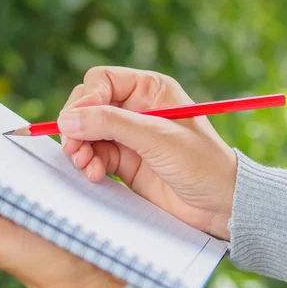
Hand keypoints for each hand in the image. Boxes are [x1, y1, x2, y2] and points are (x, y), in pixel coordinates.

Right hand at [57, 66, 236, 240]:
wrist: (219, 206)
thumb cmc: (202, 164)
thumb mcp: (156, 137)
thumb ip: (111, 124)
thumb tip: (67, 119)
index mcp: (149, 89)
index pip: (102, 81)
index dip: (85, 99)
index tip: (75, 122)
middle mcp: (136, 108)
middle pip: (88, 106)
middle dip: (78, 126)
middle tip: (74, 146)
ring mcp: (128, 136)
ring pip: (86, 132)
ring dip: (80, 148)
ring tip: (85, 164)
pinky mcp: (123, 161)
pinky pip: (94, 155)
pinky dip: (89, 164)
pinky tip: (95, 175)